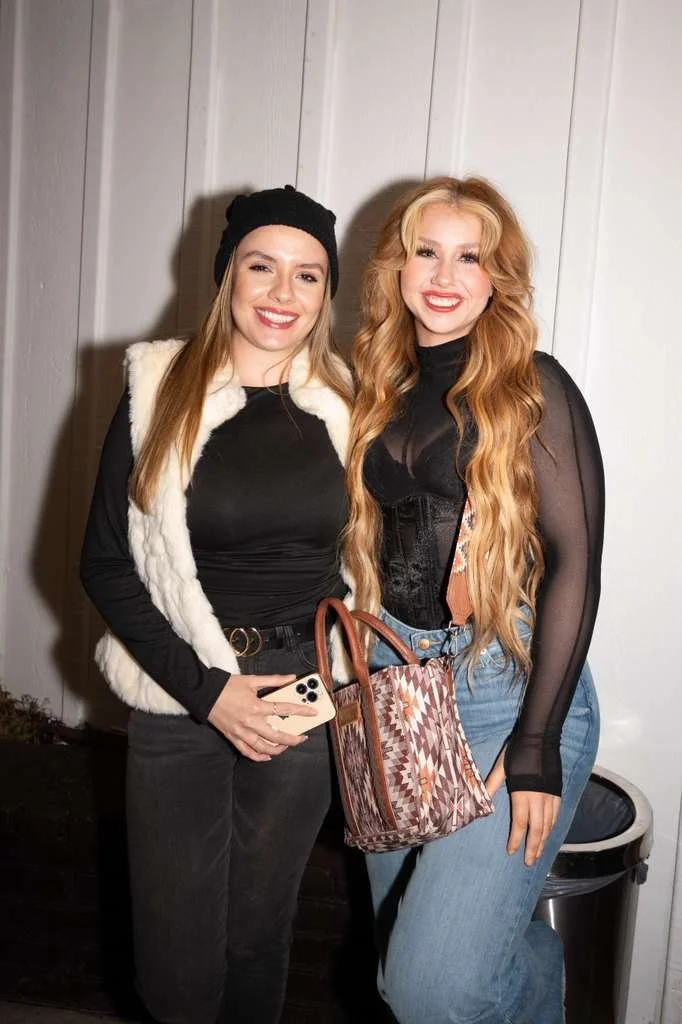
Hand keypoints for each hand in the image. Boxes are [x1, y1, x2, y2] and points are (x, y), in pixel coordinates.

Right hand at [207, 674, 317, 760]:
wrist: (205, 694)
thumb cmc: (227, 686)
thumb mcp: (252, 680)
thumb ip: (274, 680)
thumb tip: (290, 677)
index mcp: (257, 706)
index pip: (284, 710)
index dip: (301, 711)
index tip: (312, 713)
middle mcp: (251, 722)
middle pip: (277, 735)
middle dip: (293, 738)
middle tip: (302, 737)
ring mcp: (241, 732)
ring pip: (263, 747)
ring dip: (278, 749)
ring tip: (286, 746)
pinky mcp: (233, 737)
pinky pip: (247, 751)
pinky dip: (258, 756)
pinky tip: (267, 756)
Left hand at [485, 746, 560, 866]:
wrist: (540, 738)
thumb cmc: (516, 751)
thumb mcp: (500, 767)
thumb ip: (492, 785)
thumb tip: (482, 801)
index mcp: (522, 794)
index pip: (520, 823)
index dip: (516, 839)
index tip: (511, 852)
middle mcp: (538, 799)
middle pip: (537, 830)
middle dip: (533, 848)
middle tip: (529, 862)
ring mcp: (550, 796)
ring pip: (549, 825)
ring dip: (543, 841)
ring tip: (538, 853)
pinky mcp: (557, 791)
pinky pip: (556, 814)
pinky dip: (552, 827)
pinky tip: (549, 833)